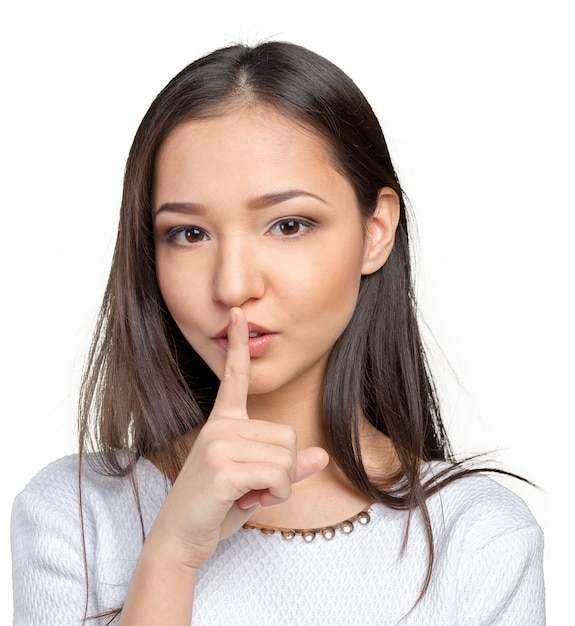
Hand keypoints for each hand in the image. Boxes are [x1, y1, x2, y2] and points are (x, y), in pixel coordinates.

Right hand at [147, 307, 328, 571]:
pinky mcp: (221, 467)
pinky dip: (275, 496)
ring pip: (286, 458)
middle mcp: (220, 426)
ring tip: (248, 494)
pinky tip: (248, 501)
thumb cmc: (217, 506)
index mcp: (224, 423)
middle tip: (254, 487)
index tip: (238, 313)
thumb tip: (322, 456)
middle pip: (288, 436)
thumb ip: (288, 467)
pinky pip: (278, 476)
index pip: (234, 377)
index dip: (238, 344)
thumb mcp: (257, 483)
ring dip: (279, 486)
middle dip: (284, 470)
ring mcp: (218, 444)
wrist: (181, 539)